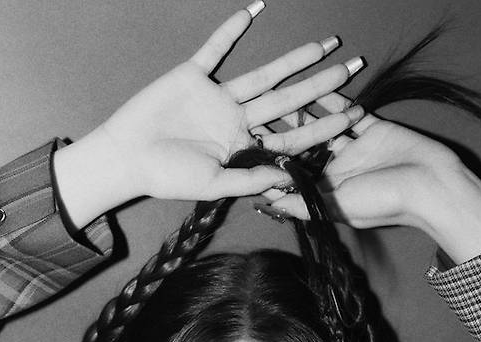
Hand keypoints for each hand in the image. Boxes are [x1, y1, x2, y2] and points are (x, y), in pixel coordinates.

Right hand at [54, 7, 361, 227]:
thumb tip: (291, 178)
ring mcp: (217, 98)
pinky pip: (216, 49)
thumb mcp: (214, 184)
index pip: (292, 134)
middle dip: (321, 85)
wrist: (126, 158)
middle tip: (354, 66)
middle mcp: (237, 121)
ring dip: (293, 58)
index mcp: (245, 148)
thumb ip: (252, 178)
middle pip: (287, 99)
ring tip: (324, 43)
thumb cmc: (166, 177)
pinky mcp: (193, 76)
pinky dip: (232, 30)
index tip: (355, 114)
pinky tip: (255, 9)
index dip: (323, 125)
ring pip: (263, 73)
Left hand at [265, 93, 461, 229]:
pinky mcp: (373, 129)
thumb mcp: (336, 208)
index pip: (293, 175)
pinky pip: (350, 112)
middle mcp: (337, 170)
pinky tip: (316, 85)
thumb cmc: (383, 204)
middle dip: (283, 132)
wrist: (430, 187)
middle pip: (304, 148)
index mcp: (326, 192)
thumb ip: (301, 203)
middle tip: (256, 113)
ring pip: (324, 126)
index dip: (271, 161)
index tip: (246, 146)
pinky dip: (337, 100)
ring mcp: (354, 149)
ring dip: (306, 111)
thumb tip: (267, 201)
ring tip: (281, 95)